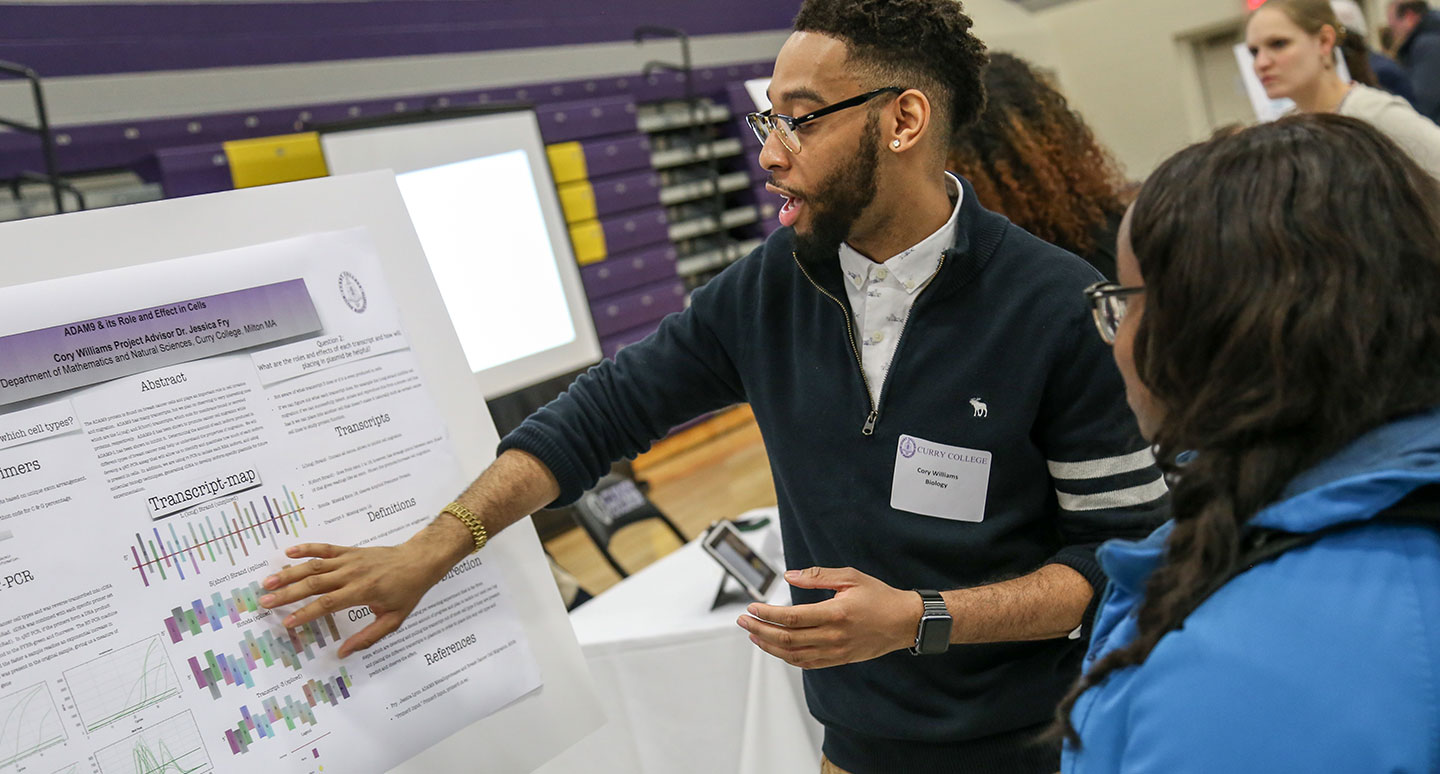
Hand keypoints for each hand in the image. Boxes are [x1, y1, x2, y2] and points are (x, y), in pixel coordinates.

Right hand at [258, 527, 461, 657]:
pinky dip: (306, 548)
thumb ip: (368, 637)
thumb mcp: (393, 620)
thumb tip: (343, 653)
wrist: (419, 561)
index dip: (305, 613)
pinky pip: (325, 549)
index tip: (286, 622)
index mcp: (362, 592)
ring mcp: (349, 560)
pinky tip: (288, 552)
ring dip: (289, 573)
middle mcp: (352, 574)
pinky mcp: (350, 551)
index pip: (327, 604)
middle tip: (265, 602)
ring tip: (267, 581)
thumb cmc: (407, 592)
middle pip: (314, 584)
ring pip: (314, 566)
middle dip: (287, 594)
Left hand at [737, 567, 924, 668]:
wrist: (904, 622)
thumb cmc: (880, 597)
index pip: (792, 618)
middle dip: (760, 630)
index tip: (753, 608)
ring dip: (769, 646)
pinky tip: (776, 648)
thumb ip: (817, 576)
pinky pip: (807, 663)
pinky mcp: (839, 659)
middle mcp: (834, 636)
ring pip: (793, 655)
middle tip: (744, 621)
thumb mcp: (850, 577)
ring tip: (754, 634)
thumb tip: (790, 576)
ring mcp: (836, 651)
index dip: (768, 614)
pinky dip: (787, 658)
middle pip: (787, 639)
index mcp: (836, 613)